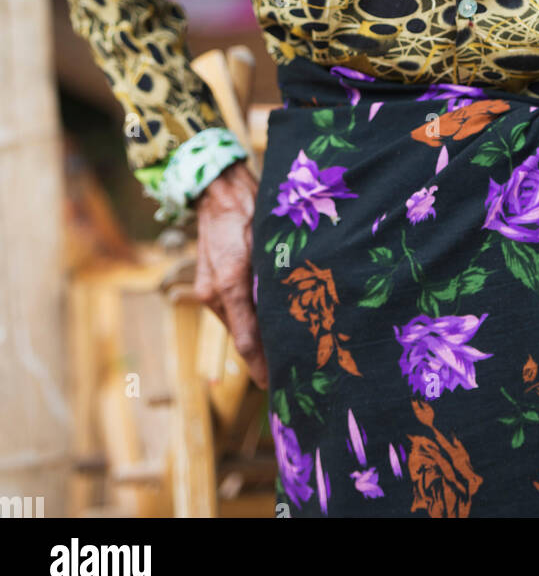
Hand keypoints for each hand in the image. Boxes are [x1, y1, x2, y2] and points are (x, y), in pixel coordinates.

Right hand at [192, 160, 267, 388]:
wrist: (219, 189)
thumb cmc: (246, 212)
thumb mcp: (264, 246)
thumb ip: (271, 284)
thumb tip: (288, 318)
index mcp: (228, 285)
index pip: (247, 339)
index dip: (261, 365)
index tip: (274, 386)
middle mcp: (214, 293)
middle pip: (243, 335)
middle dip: (264, 355)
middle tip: (291, 373)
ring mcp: (209, 288)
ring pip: (239, 323)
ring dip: (258, 337)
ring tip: (286, 352)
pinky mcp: (211, 282)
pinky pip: (232, 309)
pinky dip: (248, 319)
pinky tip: (270, 323)